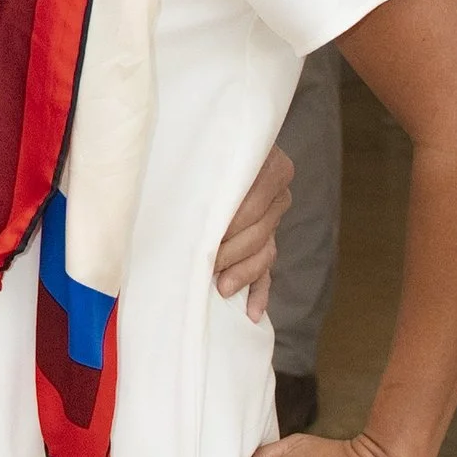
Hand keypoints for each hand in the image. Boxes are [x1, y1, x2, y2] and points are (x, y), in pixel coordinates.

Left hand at [212, 146, 293, 323]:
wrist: (215, 143)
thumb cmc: (202, 149)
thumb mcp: (205, 154)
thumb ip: (203, 172)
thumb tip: (177, 196)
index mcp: (270, 167)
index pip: (253, 205)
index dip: (230, 225)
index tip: (207, 238)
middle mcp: (278, 194)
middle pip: (259, 231)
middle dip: (231, 252)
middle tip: (207, 265)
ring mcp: (275, 220)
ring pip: (264, 252)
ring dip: (243, 274)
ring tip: (222, 289)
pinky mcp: (267, 242)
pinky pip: (268, 270)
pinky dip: (260, 293)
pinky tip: (252, 312)